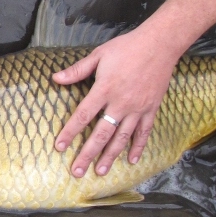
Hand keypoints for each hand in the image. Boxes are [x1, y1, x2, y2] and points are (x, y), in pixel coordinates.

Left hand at [52, 26, 180, 176]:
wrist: (160, 44)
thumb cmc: (127, 48)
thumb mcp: (99, 55)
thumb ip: (77, 70)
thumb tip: (55, 78)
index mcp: (104, 89)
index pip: (83, 116)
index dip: (70, 132)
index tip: (60, 147)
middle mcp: (120, 103)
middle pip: (101, 134)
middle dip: (88, 154)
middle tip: (78, 172)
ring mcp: (137, 108)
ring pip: (121, 138)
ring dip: (110, 156)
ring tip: (100, 171)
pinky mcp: (151, 109)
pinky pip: (144, 133)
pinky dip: (138, 147)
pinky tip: (131, 160)